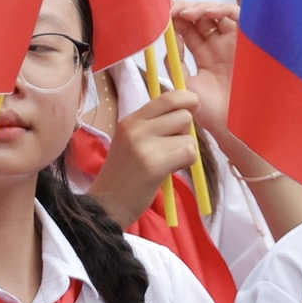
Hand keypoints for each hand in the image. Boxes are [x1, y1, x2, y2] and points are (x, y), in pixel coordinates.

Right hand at [90, 89, 200, 226]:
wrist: (107, 204)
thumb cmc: (124, 174)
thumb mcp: (131, 141)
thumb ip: (153, 125)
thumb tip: (187, 110)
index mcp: (130, 120)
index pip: (167, 98)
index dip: (186, 98)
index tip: (193, 105)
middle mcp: (136, 128)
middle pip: (184, 116)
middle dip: (186, 131)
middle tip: (172, 147)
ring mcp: (144, 146)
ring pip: (189, 137)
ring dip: (185, 151)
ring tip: (166, 162)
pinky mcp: (155, 165)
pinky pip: (189, 154)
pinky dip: (186, 163)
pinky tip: (169, 171)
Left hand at [172, 4, 239, 137]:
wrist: (232, 127)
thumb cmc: (211, 111)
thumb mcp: (185, 85)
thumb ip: (176, 62)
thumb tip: (170, 40)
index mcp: (203, 54)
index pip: (187, 28)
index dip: (174, 19)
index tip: (161, 16)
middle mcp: (217, 45)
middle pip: (200, 16)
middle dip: (184, 9)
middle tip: (171, 10)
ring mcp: (232, 42)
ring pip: (216, 12)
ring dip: (200, 8)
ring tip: (186, 13)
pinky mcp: (247, 41)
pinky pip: (237, 16)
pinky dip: (223, 9)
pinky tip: (209, 13)